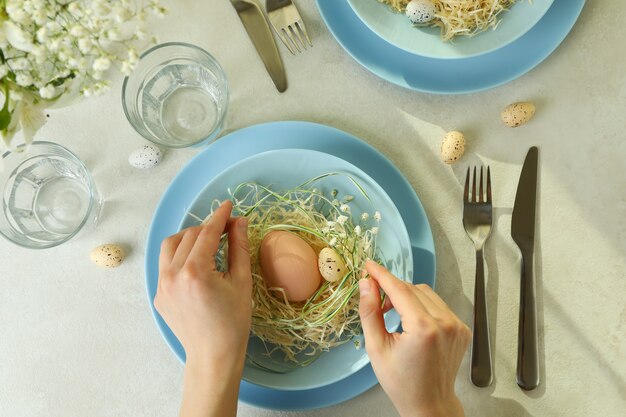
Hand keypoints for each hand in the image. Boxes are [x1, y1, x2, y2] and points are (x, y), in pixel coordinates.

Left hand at [154, 200, 250, 416]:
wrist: (213, 355)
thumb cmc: (233, 321)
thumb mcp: (242, 281)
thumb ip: (238, 247)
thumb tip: (239, 222)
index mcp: (195, 272)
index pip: (206, 233)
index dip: (219, 217)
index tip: (228, 205)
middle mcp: (172, 275)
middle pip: (188, 236)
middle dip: (207, 228)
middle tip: (227, 229)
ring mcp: (161, 286)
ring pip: (170, 246)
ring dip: (189, 238)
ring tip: (208, 243)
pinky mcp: (158, 295)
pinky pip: (166, 265)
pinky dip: (180, 256)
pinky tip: (197, 264)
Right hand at [359, 261, 470, 416]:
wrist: (430, 404)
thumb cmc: (401, 382)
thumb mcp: (376, 348)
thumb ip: (370, 312)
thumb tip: (366, 284)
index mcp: (423, 329)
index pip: (400, 289)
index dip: (382, 275)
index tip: (369, 265)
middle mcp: (445, 323)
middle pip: (413, 289)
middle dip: (393, 289)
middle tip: (377, 301)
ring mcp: (457, 326)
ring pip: (427, 293)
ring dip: (408, 296)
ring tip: (394, 313)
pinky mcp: (462, 329)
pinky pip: (439, 305)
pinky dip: (423, 306)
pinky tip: (412, 322)